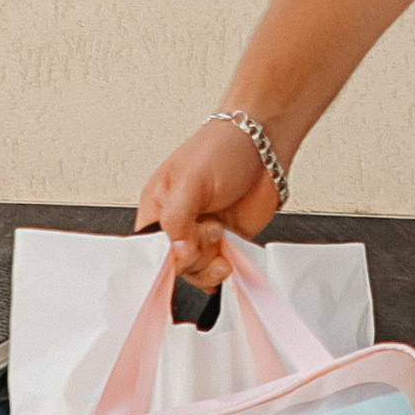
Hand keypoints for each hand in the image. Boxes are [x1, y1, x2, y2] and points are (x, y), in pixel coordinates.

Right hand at [134, 118, 283, 291]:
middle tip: (210, 229)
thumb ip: (177, 219)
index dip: (164, 257)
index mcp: (159, 207)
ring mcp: (205, 234)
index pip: (149, 247)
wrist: (265, 144)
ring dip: (211, 262)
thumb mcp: (190, 180)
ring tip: (222, 234)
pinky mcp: (229, 240)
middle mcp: (180, 223)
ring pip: (197, 270)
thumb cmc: (222, 148)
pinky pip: (220, 267)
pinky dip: (225, 269)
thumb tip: (177, 251)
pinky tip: (229, 257)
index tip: (180, 252)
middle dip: (193, 255)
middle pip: (174, 264)